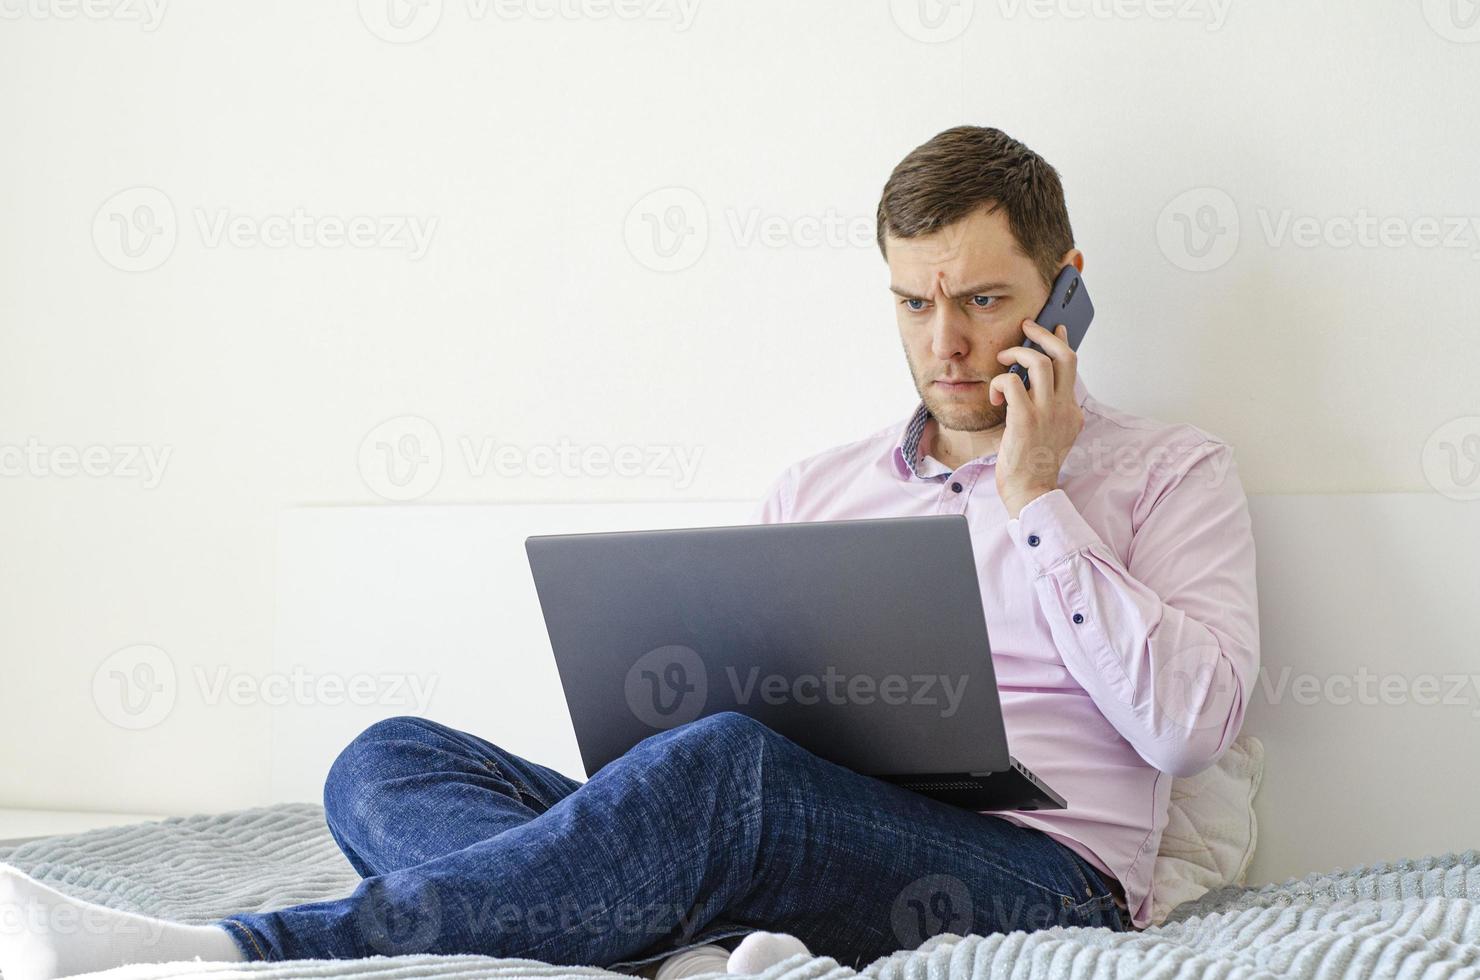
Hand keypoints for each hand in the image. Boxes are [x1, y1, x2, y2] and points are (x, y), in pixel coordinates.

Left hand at [989, 320, 1085, 518]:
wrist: (1030, 492)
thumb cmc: (1033, 465)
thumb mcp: (1052, 434)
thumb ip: (1050, 409)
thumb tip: (1035, 383)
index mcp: (1072, 412)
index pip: (1072, 367)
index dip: (1062, 342)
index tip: (1054, 327)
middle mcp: (1064, 409)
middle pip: (1064, 356)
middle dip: (1044, 334)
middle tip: (1027, 326)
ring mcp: (1046, 414)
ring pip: (1039, 362)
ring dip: (1018, 354)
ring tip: (1003, 361)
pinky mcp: (1025, 420)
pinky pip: (1011, 383)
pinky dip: (999, 382)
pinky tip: (994, 396)